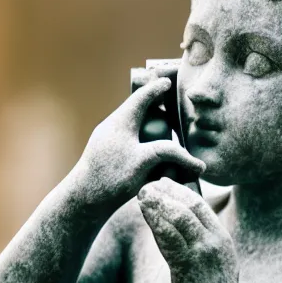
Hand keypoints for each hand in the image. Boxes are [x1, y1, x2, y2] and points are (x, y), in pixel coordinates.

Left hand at [76, 78, 205, 207]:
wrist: (84, 201)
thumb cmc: (112, 177)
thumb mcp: (146, 160)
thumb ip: (171, 154)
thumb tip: (197, 164)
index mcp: (121, 121)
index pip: (141, 97)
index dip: (156, 89)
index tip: (167, 82)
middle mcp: (114, 127)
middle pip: (140, 113)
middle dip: (157, 114)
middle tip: (172, 116)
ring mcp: (110, 142)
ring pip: (136, 132)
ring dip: (152, 137)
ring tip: (167, 146)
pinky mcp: (109, 157)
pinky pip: (131, 146)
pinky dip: (145, 151)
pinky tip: (155, 167)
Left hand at [137, 177, 238, 282]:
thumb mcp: (218, 257)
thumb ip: (205, 238)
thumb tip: (185, 221)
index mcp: (221, 236)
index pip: (200, 204)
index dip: (180, 190)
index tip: (164, 183)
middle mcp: (213, 240)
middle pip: (189, 205)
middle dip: (168, 192)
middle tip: (149, 185)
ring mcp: (200, 252)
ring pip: (178, 218)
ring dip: (158, 204)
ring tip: (142, 194)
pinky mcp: (187, 266)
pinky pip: (169, 239)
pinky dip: (156, 223)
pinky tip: (145, 215)